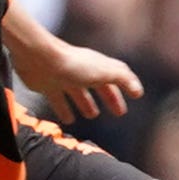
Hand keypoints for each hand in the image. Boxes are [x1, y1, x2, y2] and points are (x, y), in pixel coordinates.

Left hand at [18, 37, 143, 122]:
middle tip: (118, 113)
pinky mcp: (48, 86)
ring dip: (86, 104)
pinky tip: (68, 120)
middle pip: (100, 86)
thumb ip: (123, 79)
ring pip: (79, 94)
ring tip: (91, 116)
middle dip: (110, 99)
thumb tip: (138, 91)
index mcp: (98, 66)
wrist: (39, 59)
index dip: (126, 87)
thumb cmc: (74, 65)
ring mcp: (65, 79)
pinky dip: (65, 110)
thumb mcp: (105, 72)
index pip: (117, 77)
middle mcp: (82, 72)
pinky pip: (59, 100)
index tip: (135, 97)